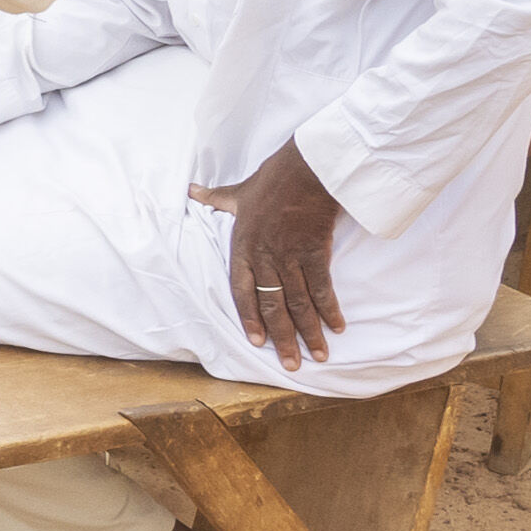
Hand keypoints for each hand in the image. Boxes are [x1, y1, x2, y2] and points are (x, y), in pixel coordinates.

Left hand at [216, 146, 350, 366]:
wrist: (308, 166)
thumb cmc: (274, 178)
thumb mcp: (240, 190)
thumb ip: (218, 199)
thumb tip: (193, 190)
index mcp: (243, 246)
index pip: (241, 292)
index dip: (249, 319)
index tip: (256, 343)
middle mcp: (265, 256)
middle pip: (272, 305)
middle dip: (282, 338)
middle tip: (291, 364)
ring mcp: (291, 256)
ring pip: (298, 303)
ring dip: (308, 332)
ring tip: (317, 356)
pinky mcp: (316, 252)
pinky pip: (322, 288)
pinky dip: (329, 310)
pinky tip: (337, 327)